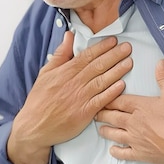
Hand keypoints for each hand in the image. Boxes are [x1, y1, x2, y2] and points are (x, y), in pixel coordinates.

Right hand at [7, 31, 132, 163]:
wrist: (34, 127)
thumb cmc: (39, 100)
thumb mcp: (45, 73)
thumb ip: (60, 54)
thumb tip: (69, 36)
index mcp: (65, 72)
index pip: (87, 56)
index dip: (102, 47)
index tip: (114, 41)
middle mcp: (74, 83)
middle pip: (97, 66)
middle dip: (114, 55)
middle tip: (128, 47)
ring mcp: (80, 98)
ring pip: (102, 81)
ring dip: (117, 71)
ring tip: (129, 62)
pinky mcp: (84, 113)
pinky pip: (101, 101)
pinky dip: (111, 92)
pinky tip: (122, 85)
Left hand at [98, 60, 163, 163]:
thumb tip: (160, 62)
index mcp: (140, 107)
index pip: (118, 101)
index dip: (108, 98)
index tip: (101, 97)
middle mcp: (133, 123)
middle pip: (112, 117)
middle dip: (102, 113)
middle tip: (95, 111)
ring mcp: (135, 140)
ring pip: (114, 134)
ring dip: (105, 131)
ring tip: (100, 128)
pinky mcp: (140, 155)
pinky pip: (123, 154)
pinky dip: (116, 152)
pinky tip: (112, 150)